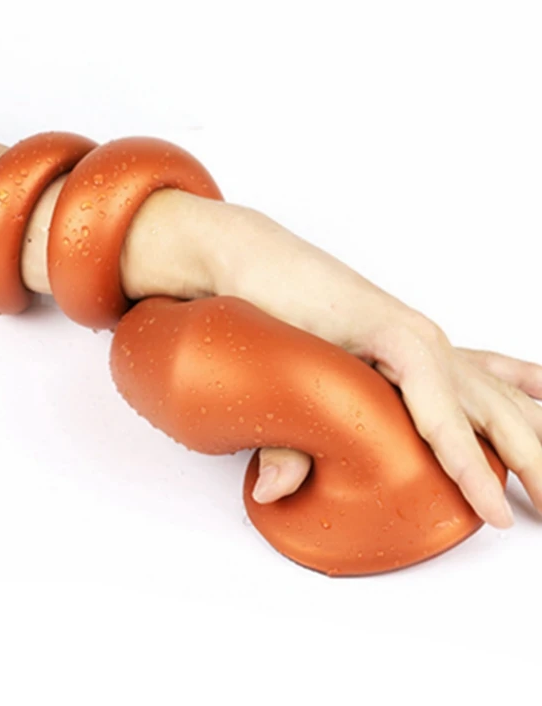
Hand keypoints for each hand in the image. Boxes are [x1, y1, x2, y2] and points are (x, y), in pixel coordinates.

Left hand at [205, 202, 541, 528]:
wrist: (256, 255)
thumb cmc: (271, 294)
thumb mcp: (278, 364)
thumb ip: (282, 435)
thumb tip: (273, 488)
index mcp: (400, 343)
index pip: (446, 422)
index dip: (472, 472)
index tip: (495, 514)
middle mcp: (423, 340)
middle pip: (491, 410)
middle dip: (529, 461)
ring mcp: (422, 338)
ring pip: (495, 393)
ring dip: (531, 432)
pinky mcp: (411, 340)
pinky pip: (478, 363)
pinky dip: (516, 380)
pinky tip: (541, 390)